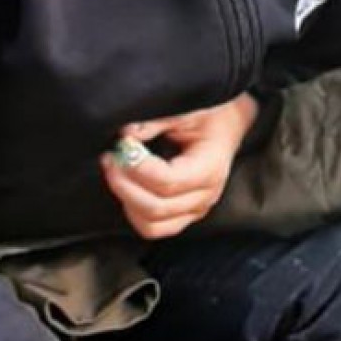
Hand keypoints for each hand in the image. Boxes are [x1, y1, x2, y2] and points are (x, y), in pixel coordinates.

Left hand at [100, 94, 258, 238]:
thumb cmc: (210, 119)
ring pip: (153, 225)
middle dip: (124, 185)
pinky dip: (135, 212)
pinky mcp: (185, 215)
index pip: (167, 181)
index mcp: (209, 169)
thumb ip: (154, 124)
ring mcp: (196, 209)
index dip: (138, 167)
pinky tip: (127, 189)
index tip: (123, 145)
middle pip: (157, 208)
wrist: (229, 127)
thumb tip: (126, 135)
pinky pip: (155, 227)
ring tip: (116, 174)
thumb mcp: (185, 112)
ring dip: (127, 201)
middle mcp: (205, 196)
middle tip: (111, 160)